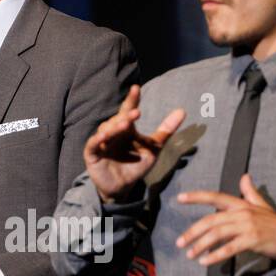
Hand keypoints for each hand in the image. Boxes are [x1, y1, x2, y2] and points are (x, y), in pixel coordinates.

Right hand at [85, 84, 184, 202]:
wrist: (123, 188)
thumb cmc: (136, 165)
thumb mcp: (154, 148)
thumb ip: (166, 130)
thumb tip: (182, 111)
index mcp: (126, 128)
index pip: (128, 110)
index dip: (132, 100)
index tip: (136, 88)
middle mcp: (113, 132)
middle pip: (118, 119)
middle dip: (126, 115)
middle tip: (137, 113)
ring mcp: (102, 142)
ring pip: (106, 129)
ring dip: (115, 127)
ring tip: (125, 125)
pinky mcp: (92, 154)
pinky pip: (93, 144)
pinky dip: (98, 139)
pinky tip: (105, 136)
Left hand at [176, 173, 275, 265]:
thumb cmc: (274, 223)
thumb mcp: (261, 205)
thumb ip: (250, 192)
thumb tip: (245, 176)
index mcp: (241, 204)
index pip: (215, 197)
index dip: (197, 197)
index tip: (179, 198)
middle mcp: (242, 212)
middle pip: (211, 220)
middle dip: (193, 231)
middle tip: (180, 243)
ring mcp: (247, 226)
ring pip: (218, 234)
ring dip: (201, 245)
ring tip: (190, 255)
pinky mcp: (252, 240)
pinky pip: (229, 248)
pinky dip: (215, 255)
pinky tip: (205, 261)